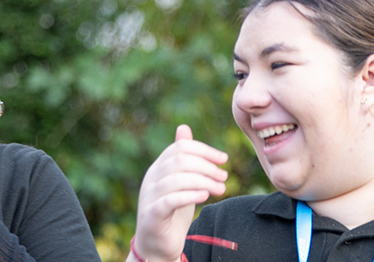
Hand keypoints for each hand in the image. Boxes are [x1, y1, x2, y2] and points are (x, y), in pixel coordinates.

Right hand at [131, 125, 228, 261]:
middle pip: (180, 160)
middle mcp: (151, 179)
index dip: (205, 150)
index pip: (181, 148)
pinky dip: (190, 195)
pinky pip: (170, 200)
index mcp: (158, 168)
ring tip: (220, 189)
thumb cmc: (171, 213)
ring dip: (204, 181)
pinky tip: (205, 196)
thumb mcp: (181, 183)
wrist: (157, 245)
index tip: (224, 160)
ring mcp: (149, 196)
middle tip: (224, 177)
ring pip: (177, 179)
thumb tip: (184, 128)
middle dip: (207, 166)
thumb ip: (183, 160)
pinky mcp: (152, 215)